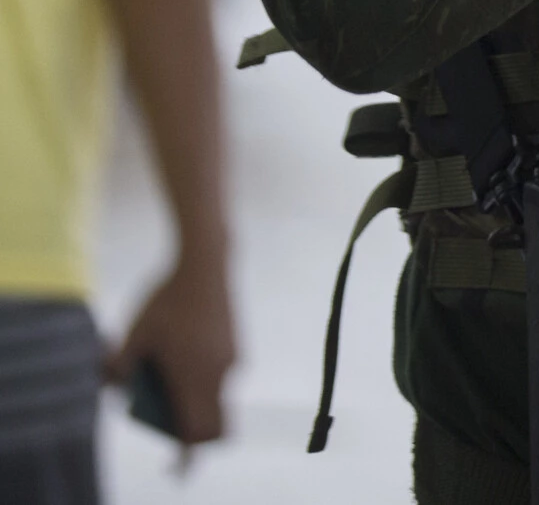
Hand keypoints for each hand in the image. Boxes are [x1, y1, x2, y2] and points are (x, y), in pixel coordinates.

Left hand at [107, 257, 234, 447]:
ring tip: (157, 365)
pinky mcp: (234, 347)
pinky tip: (174, 347)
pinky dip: (195, 378)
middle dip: (186, 429)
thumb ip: (120, 368)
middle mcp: (219, 375)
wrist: (206, 263)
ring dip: (188, 398)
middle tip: (156, 409)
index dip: (188, 457)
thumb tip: (111, 389)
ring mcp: (231, 361)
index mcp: (194, 378)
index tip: (175, 469)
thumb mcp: (134, 335)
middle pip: (210, 423)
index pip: (198, 433)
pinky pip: (216, 376)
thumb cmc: (167, 300)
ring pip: (211, 398)